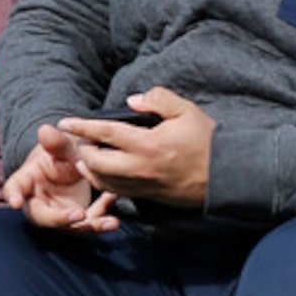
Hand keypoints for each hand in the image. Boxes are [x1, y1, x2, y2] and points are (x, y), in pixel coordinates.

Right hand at [5, 128, 118, 232]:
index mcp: (28, 180)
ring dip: (90, 226)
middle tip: (79, 214)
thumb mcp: (60, 146)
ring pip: (70, 227)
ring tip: (111, 222)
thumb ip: (56, 142)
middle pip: (43, 216)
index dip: (13, 195)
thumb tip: (46, 130)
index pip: (15, 188)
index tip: (15, 203)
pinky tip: (111, 196)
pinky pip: (89, 222)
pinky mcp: (77, 219)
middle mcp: (39, 201)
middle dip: (60, 218)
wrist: (75, 162)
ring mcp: (58, 213)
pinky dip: (102, 215)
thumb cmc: (60, 154)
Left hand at [59, 87, 214, 208]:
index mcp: (148, 144)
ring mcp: (144, 185)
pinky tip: (101, 173)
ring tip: (85, 156)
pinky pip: (117, 192)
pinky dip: (103, 183)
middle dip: (82, 150)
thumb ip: (158, 100)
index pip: (105, 133)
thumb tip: (131, 100)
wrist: (230, 175)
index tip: (64, 123)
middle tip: (79, 140)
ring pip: (103, 181)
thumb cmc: (208, 141)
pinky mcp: (149, 196)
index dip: (82, 127)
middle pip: (96, 162)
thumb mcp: (187, 111)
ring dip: (89, 169)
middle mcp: (141, 167)